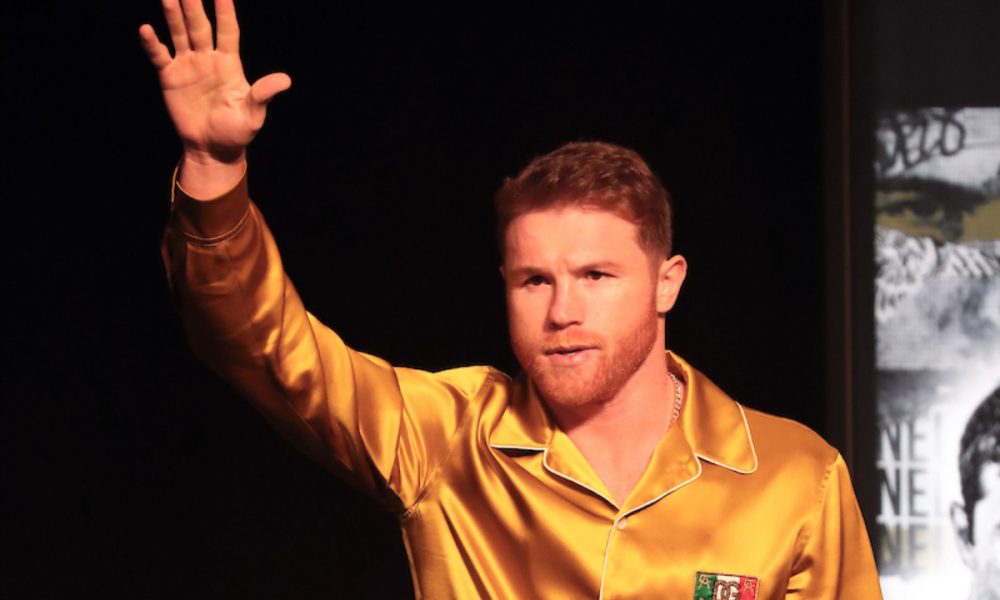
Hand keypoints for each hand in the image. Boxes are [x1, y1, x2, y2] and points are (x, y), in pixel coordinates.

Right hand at [139, 0, 289, 168]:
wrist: (212, 150)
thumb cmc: (236, 132)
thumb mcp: (253, 115)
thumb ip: (263, 95)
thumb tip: (285, 80)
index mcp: (229, 64)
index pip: (228, 30)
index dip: (225, 10)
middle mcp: (208, 59)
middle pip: (200, 26)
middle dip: (193, 5)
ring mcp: (188, 65)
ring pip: (179, 33)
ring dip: (173, 15)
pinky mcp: (170, 77)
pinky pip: (160, 56)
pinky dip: (152, 43)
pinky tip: (146, 29)